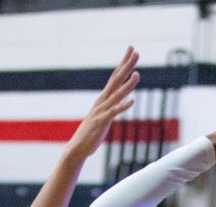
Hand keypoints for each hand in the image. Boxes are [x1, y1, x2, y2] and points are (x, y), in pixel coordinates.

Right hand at [65, 46, 139, 160]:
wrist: (77, 148)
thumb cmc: (90, 133)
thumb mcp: (103, 115)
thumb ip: (112, 105)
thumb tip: (122, 98)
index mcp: (103, 98)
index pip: (115, 76)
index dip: (123, 63)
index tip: (131, 49)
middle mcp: (102, 101)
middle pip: (116, 80)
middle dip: (127, 66)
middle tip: (136, 52)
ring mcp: (102, 111)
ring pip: (117, 95)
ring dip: (127, 85)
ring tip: (138, 74)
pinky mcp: (102, 122)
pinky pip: (114, 113)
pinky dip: (122, 106)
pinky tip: (132, 101)